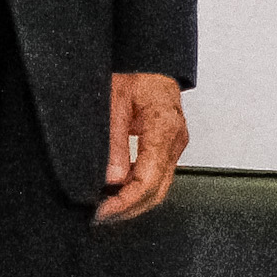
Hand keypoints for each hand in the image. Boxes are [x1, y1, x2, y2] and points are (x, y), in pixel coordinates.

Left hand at [99, 71, 187, 222]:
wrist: (149, 60)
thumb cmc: (134, 73)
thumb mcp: (114, 103)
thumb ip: (114, 143)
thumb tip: (112, 179)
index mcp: (164, 128)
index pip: (148, 180)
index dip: (124, 202)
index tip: (102, 211)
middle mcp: (175, 139)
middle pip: (157, 190)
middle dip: (129, 208)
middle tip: (101, 216)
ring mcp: (176, 143)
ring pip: (160, 186)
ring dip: (134, 201)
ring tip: (107, 207)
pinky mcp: (170, 144)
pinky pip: (158, 174)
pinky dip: (139, 188)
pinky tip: (120, 191)